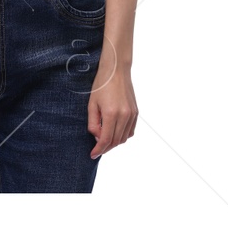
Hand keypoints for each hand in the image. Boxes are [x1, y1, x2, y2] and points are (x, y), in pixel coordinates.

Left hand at [87, 42, 136, 157]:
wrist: (116, 72)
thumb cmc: (100, 86)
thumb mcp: (91, 104)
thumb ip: (93, 122)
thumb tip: (97, 137)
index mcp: (111, 114)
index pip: (106, 139)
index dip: (99, 149)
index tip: (92, 154)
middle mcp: (125, 116)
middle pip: (116, 141)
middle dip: (106, 148)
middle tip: (96, 149)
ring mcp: (132, 115)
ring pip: (124, 138)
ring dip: (114, 143)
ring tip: (104, 141)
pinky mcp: (136, 113)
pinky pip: (131, 131)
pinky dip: (123, 136)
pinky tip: (114, 134)